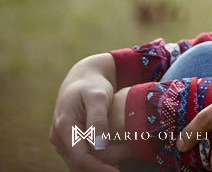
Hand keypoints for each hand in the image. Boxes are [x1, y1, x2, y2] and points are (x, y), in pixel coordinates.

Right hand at [49, 53, 119, 171]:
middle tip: (125, 164)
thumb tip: (99, 146)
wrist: (83, 77)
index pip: (81, 158)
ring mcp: (63, 141)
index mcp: (64, 127)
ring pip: (80, 163)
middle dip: (102, 167)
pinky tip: (116, 157)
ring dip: (101, 164)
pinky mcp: (70, 141)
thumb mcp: (98, 97)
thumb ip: (98, 120)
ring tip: (123, 160)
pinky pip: (82, 156)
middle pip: (80, 163)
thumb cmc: (92, 84)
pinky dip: (98, 160)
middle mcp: (59, 138)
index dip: (99, 168)